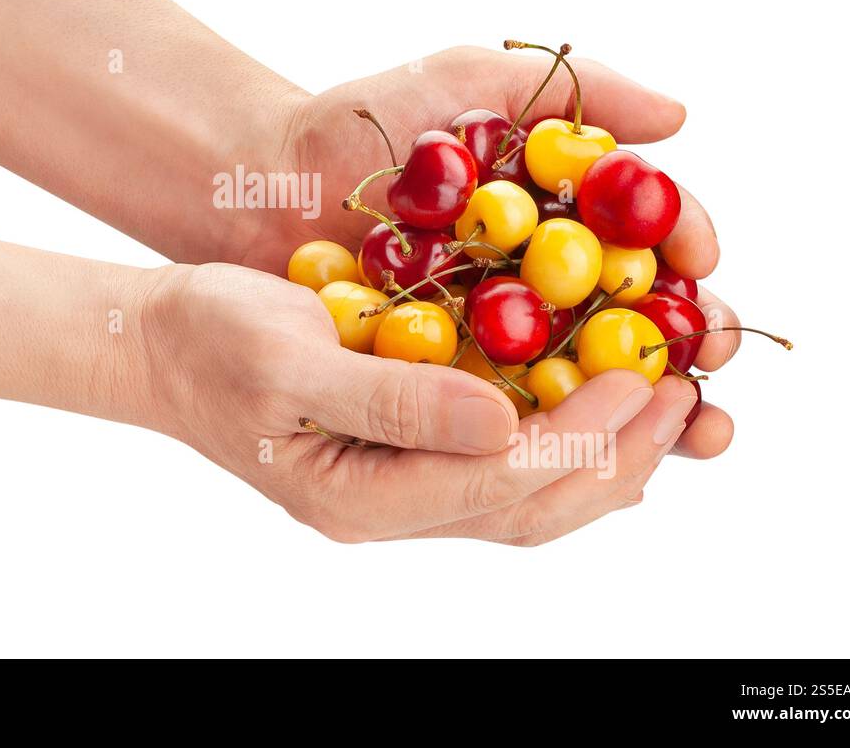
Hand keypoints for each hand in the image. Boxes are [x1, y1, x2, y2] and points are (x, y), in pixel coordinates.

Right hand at [142, 262, 699, 544]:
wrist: (163, 342)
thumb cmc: (209, 339)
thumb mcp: (288, 357)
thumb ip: (394, 400)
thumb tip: (506, 423)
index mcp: (358, 496)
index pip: (496, 481)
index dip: (579, 434)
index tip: (639, 377)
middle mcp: (388, 508)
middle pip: (529, 511)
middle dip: (618, 459)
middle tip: (686, 400)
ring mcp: (397, 488)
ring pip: (525, 502)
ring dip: (605, 461)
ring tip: (670, 410)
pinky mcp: (403, 455)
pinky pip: (501, 471)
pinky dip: (562, 447)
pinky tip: (602, 418)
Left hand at [244, 44, 737, 458]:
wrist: (263, 179)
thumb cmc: (363, 121)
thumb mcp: (468, 83)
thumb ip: (577, 92)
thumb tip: (682, 118)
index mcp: (564, 210)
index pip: (648, 233)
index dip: (684, 248)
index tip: (702, 264)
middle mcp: (544, 278)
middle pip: (637, 320)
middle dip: (686, 349)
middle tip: (714, 372)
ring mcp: (499, 335)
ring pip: (586, 382)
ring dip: (642, 411)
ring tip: (690, 431)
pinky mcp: (448, 379)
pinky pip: (510, 416)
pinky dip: (551, 436)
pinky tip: (594, 457)